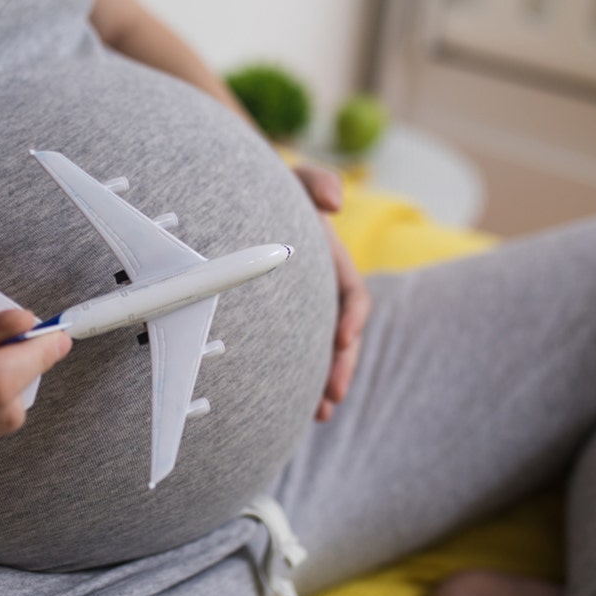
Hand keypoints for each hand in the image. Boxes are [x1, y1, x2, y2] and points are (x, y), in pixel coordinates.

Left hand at [293, 164, 371, 421]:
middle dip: (340, 368)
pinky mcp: (280, 323)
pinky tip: (291, 406)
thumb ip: (315, 181)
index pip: (352, 297)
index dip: (352, 318)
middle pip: (340, 337)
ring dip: (322, 384)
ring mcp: (302, 310)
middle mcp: (322, 292)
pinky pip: (292, 354)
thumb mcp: (295, 181)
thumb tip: (334, 200)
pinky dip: (295, 378)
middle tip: (331, 398)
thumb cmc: (272, 190)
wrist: (243, 200)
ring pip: (318, 353)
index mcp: (332, 264)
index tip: (343, 338)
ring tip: (319, 414)